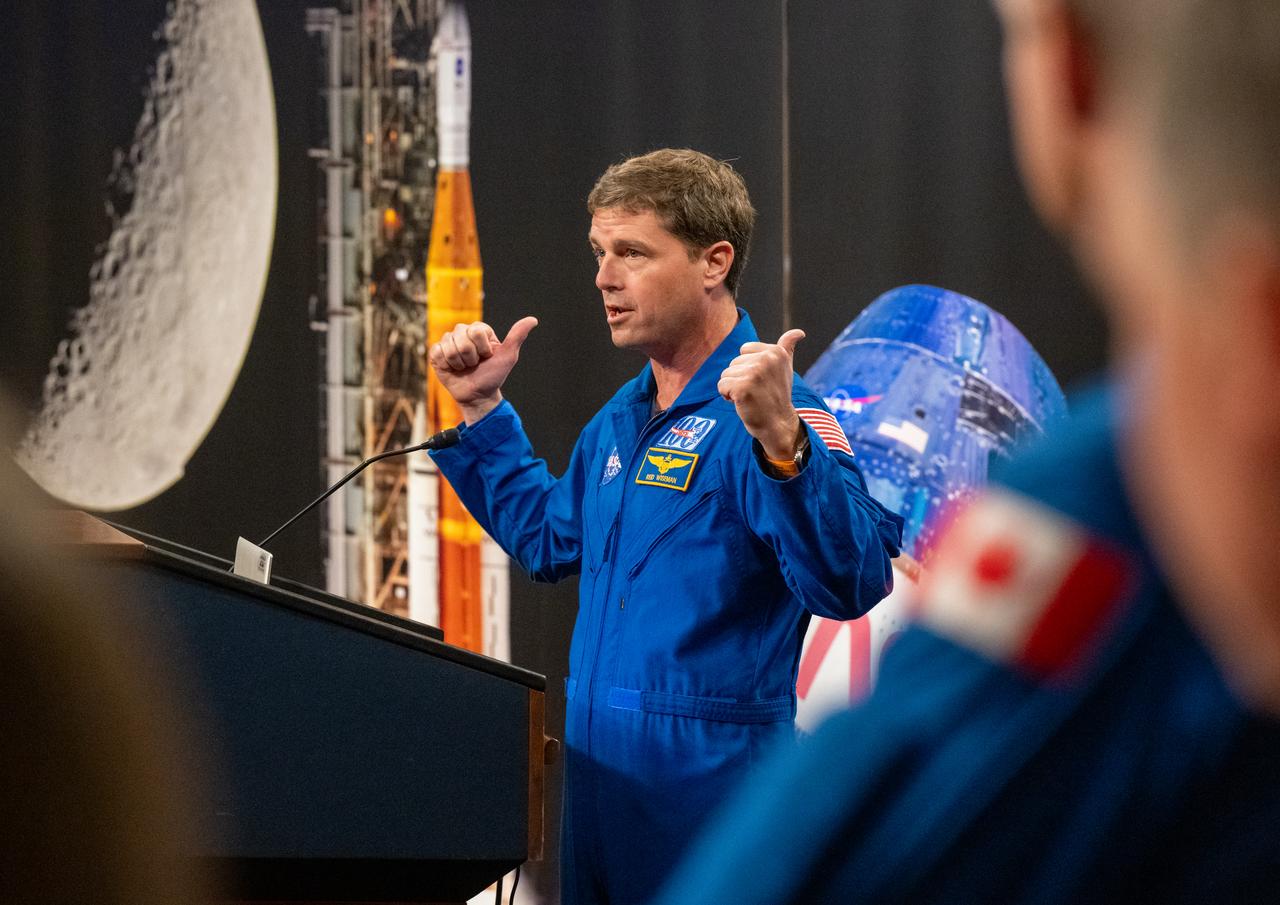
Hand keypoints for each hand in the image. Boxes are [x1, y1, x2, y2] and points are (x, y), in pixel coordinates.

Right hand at [428, 316, 537, 423]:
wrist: (478, 395)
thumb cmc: (494, 375)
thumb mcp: (508, 356)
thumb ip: (517, 336)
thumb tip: (533, 319)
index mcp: (479, 330)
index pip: (476, 332)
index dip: (482, 349)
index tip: (487, 356)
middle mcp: (463, 332)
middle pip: (461, 339)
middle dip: (470, 357)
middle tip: (475, 364)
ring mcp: (448, 342)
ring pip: (449, 347)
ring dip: (459, 364)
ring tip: (464, 367)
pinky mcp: (436, 353)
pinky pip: (437, 353)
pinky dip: (446, 365)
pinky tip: (452, 368)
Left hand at [717, 329, 804, 458]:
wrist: (778, 424)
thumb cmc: (778, 395)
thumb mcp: (786, 368)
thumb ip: (787, 348)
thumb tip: (799, 332)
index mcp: (775, 352)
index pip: (744, 350)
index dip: (748, 367)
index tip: (762, 380)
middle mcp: (766, 359)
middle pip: (733, 362)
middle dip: (740, 378)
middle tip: (757, 391)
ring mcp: (754, 373)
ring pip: (726, 374)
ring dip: (733, 388)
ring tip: (750, 397)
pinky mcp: (742, 387)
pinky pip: (721, 386)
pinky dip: (727, 396)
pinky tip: (742, 402)